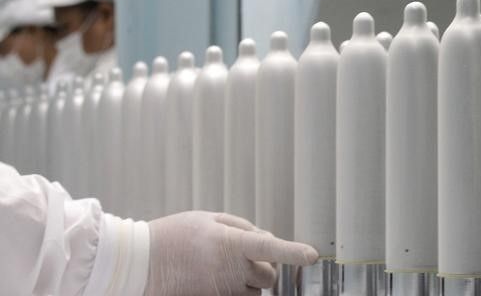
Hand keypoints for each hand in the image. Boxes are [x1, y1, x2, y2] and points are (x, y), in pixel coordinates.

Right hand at [145, 211, 317, 294]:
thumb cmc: (173, 236)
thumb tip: (266, 238)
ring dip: (251, 280)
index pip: (271, 247)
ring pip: (255, 291)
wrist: (141, 263)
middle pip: (268, 275)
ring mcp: (222, 290)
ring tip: (226, 266)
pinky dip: (238, 290)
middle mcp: (230, 270)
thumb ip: (242, 227)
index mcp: (231, 243)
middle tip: (243, 255)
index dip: (293, 251)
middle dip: (264, 266)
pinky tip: (219, 277)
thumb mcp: (209, 219)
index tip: (312, 255)